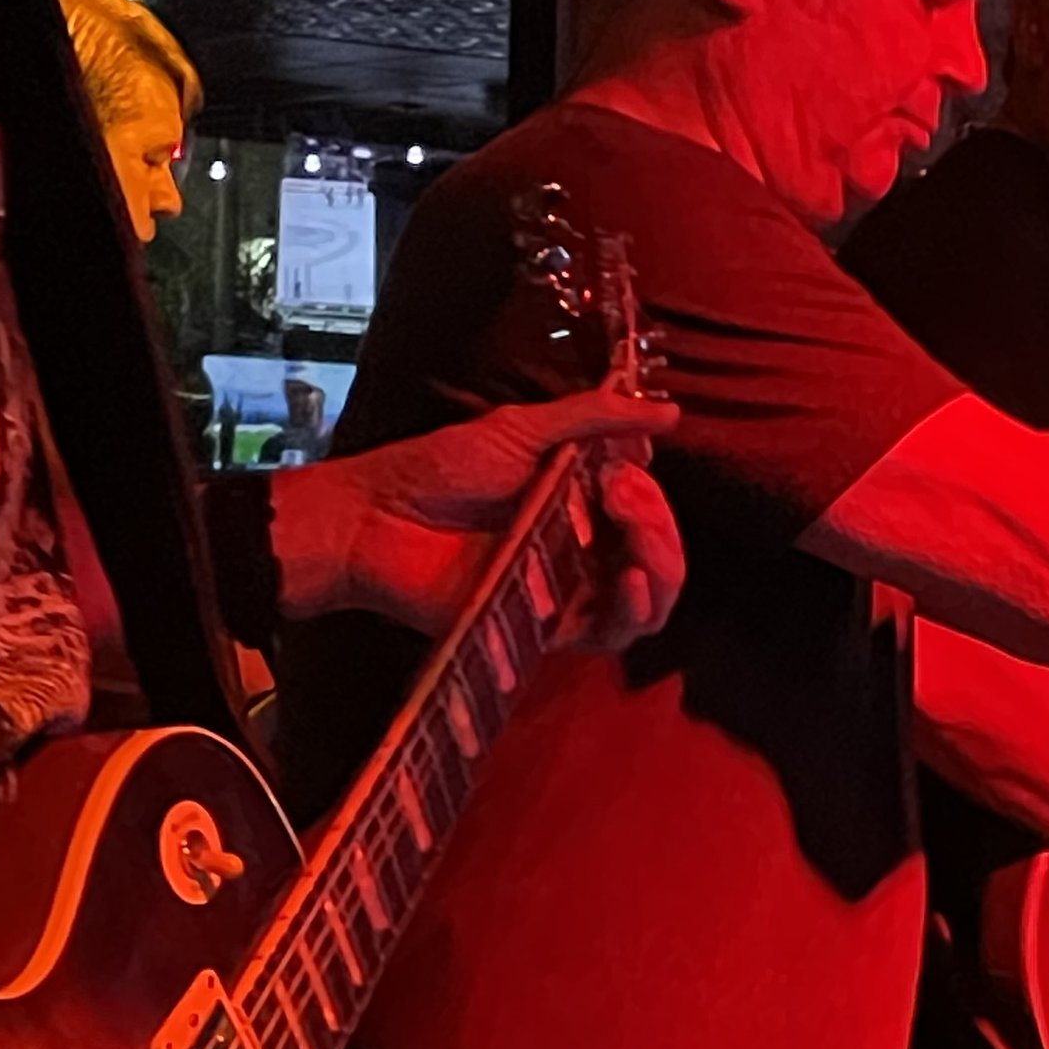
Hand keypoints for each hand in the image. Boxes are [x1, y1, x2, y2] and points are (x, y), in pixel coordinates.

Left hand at [270, 380, 683, 634]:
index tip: (624, 469)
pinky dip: (634, 608)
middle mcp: (584, 553)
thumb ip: (594, 419)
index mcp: (582, 506)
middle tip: (623, 494)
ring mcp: (568, 594)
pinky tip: (630, 581)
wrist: (378, 517)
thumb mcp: (522, 428)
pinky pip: (609, 634)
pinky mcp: (546, 629)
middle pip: (659, 559)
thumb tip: (670, 414)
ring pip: (648, 601)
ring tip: (634, 535)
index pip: (650, 515)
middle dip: (659, 526)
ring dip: (660, 565)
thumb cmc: (441, 469)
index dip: (653, 497)